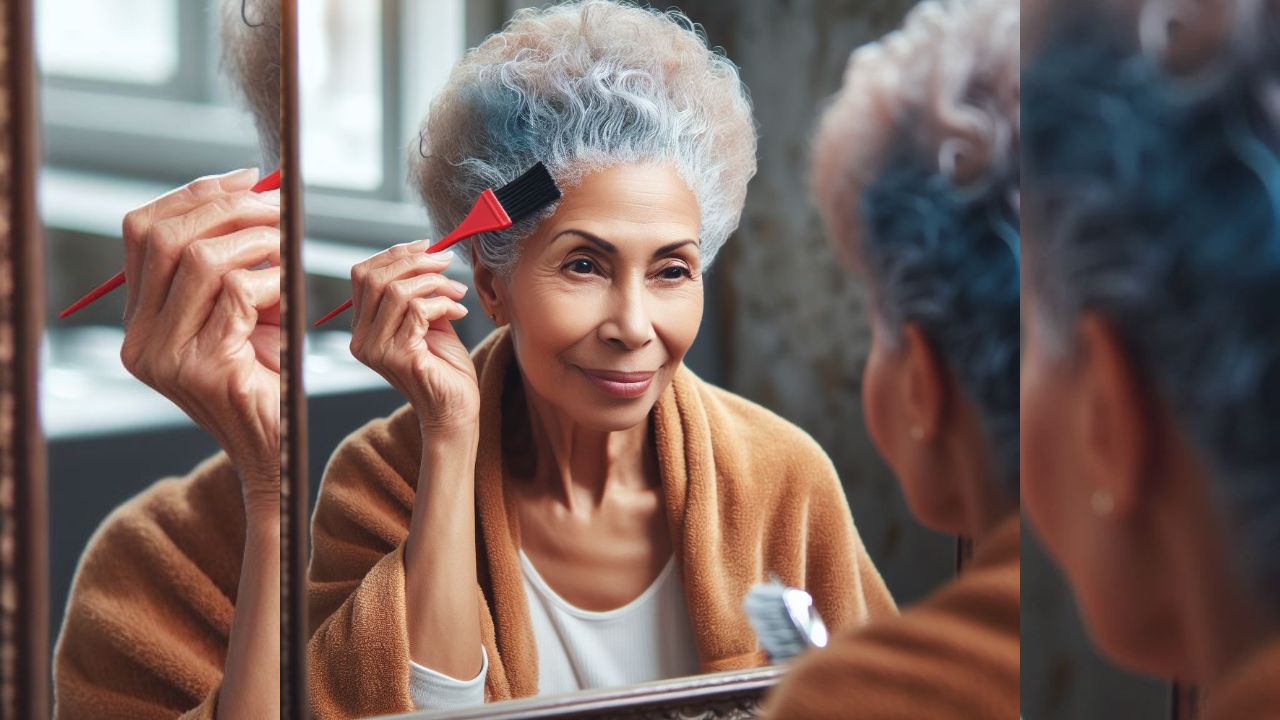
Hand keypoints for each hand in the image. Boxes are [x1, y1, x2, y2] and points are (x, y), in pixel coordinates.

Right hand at [118, 167, 280, 515]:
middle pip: (166, 237)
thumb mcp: (240, 310)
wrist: (278, 451)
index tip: (246, 179)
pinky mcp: (204, 371)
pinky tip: (290, 292)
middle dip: (228, 208)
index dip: (194, 195)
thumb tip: (251, 185)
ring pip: (203, 260)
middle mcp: (139, 340)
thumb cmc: (266, 375)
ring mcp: (165, 359)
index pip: (143, 230)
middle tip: (277, 205)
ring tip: (290, 246)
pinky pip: (238, 294)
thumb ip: (232, 258)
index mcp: (138, 321)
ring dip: (258, 241)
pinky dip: (272, 280)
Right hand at [348, 240, 478, 435]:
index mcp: (363, 328)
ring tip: (458, 293)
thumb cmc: (444, 367)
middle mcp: (362, 339)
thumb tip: (428, 253)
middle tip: (446, 263)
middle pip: (376, 278)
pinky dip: (444, 303)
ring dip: (435, 283)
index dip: (394, 254)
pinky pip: (419, 310)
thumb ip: (419, 293)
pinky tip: (459, 311)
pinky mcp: (399, 356)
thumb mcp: (428, 321)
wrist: (455, 409)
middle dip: (416, 262)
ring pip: (398, 291)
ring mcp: (377, 349)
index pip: (363, 275)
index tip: (426, 246)